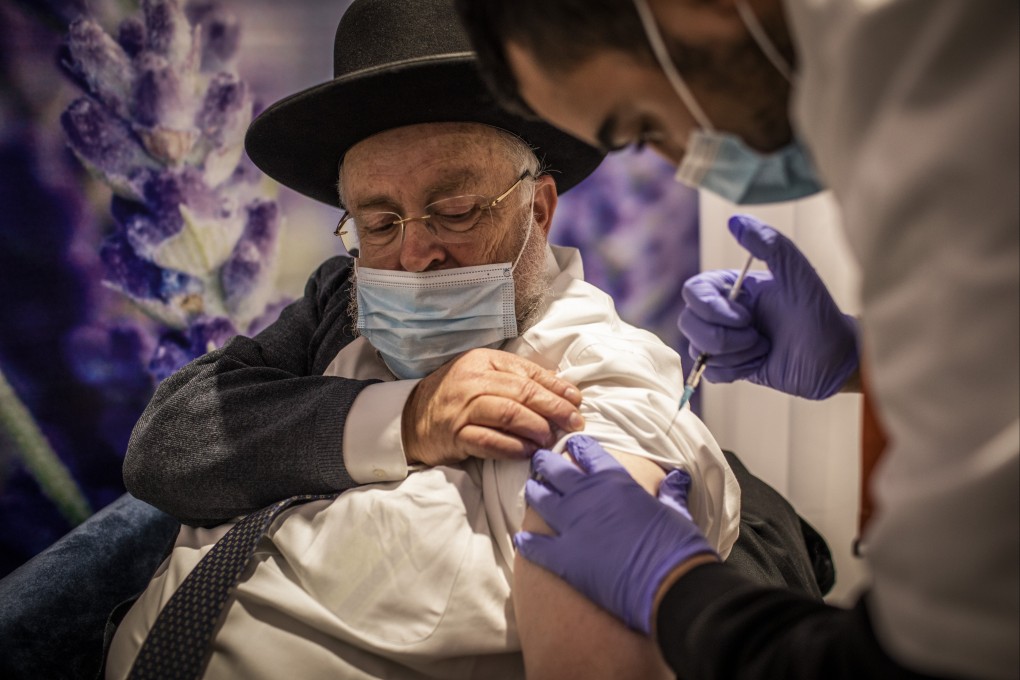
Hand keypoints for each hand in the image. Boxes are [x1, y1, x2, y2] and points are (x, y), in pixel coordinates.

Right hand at [402, 348, 583, 466]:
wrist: (411, 419)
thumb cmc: (455, 396)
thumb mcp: (482, 375)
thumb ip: (516, 376)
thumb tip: (558, 383)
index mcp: (482, 361)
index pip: (527, 372)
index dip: (556, 386)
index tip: (576, 399)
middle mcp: (472, 382)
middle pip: (522, 392)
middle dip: (554, 407)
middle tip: (574, 422)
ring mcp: (462, 409)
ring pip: (508, 414)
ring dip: (536, 427)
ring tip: (551, 438)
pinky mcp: (455, 435)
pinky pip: (490, 442)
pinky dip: (513, 448)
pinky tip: (529, 452)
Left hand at [514, 435, 716, 633]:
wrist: (669, 585)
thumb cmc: (677, 547)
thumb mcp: (677, 512)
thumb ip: (671, 492)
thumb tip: (678, 478)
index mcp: (615, 481)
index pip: (588, 453)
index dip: (578, 447)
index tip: (572, 445)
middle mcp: (587, 497)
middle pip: (556, 471)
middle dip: (545, 463)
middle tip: (539, 460)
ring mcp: (572, 526)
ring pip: (541, 500)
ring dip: (534, 493)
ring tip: (531, 489)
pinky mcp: (564, 558)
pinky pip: (535, 545)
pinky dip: (527, 542)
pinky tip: (522, 539)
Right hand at [678, 214, 858, 399]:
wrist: (833, 358)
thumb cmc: (818, 313)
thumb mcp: (797, 275)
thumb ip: (769, 245)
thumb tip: (735, 221)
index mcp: (731, 287)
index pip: (693, 292)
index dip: (712, 309)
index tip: (746, 316)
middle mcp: (722, 312)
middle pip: (688, 323)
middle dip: (723, 337)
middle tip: (757, 336)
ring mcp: (724, 340)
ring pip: (697, 349)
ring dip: (735, 354)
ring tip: (763, 348)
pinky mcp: (729, 366)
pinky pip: (709, 372)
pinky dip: (734, 371)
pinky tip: (758, 362)